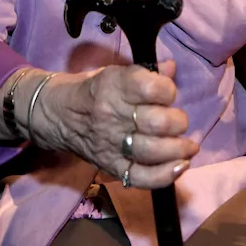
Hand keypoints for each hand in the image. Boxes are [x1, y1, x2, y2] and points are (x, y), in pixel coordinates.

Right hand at [31, 61, 196, 188]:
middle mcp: (112, 115)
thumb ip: (145, 73)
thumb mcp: (115, 73)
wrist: (57, 114)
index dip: (168, 90)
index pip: (151, 88)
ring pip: (152, 151)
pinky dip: (165, 175)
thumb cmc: (93, 90)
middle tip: (179, 121)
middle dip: (178, 121)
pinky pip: (141, 177)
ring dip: (178, 149)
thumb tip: (171, 68)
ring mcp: (111, 144)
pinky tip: (180, 166)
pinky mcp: (111, 166)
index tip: (168, 92)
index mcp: (114, 86)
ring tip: (188, 146)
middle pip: (157, 123)